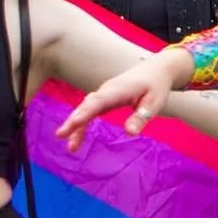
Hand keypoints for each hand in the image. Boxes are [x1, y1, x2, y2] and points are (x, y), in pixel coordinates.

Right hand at [55, 50, 188, 147]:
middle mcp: (106, 91)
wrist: (155, 70)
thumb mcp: (154, 103)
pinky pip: (89, 111)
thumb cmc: (156, 86)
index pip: (98, 102)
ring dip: (76, 126)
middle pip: (86, 106)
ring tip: (71, 146)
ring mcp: (103, 94)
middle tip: (61, 135)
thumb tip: (129, 133)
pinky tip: (77, 138)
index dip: (84, 113)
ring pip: (85, 109)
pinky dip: (82, 123)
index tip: (73, 123)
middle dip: (73, 121)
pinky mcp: (104, 99)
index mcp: (118, 90)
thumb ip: (141, 117)